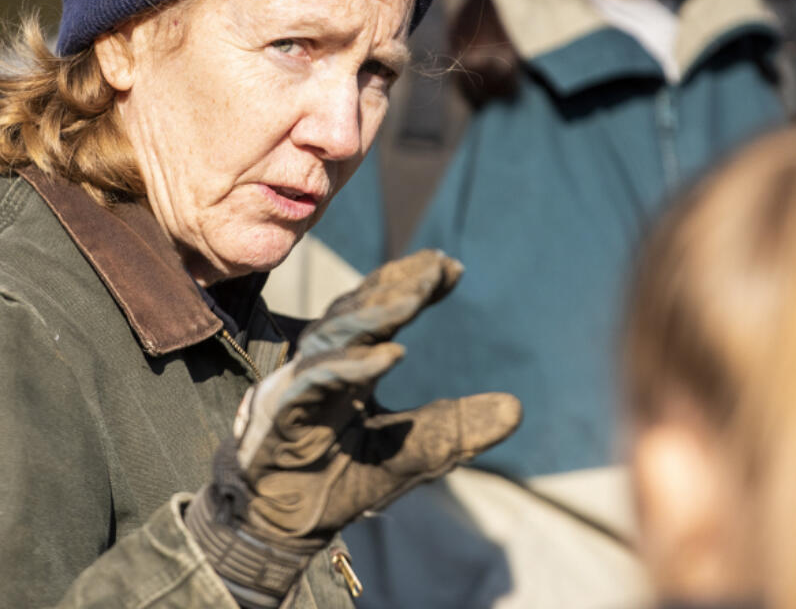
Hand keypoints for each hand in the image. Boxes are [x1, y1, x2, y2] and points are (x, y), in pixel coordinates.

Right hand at [185, 250, 521, 604]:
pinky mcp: (283, 413)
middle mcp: (323, 364)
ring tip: (418, 297)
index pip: (380, 310)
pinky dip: (353, 366)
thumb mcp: (411, 455)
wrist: (279, 530)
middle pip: (359, 308)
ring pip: (337, 334)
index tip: (453, 266)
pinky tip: (389, 355)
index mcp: (350, 365)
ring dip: (377, 313)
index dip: (413, 284)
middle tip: (438, 266)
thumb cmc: (336, 482)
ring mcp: (299, 383)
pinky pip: (317, 380)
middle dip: (398, 284)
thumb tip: (516, 408)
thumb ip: (456, 428)